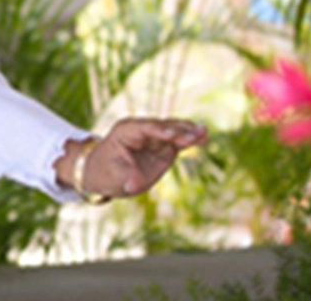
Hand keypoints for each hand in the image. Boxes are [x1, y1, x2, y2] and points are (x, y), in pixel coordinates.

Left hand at [56, 118, 207, 198]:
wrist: (106, 173)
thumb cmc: (106, 172)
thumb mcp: (113, 176)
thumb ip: (126, 177)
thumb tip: (134, 185)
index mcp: (126, 131)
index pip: (145, 128)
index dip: (159, 130)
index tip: (172, 135)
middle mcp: (142, 130)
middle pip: (163, 126)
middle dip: (178, 130)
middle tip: (195, 134)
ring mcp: (155, 137)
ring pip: (174, 130)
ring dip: (188, 131)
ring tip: (204, 133)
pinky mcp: (164, 146)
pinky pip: (179, 141)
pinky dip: (191, 139)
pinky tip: (205, 138)